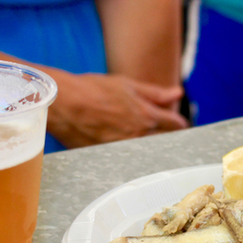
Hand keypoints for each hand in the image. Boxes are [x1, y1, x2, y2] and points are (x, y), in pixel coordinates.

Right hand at [43, 70, 188, 147]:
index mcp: (146, 116)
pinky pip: (127, 157)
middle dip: (166, 135)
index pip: (175, 125)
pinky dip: (129, 152)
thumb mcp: (127, 85)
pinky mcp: (108, 156)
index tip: (178, 124)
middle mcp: (138, 136)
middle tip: (163, 131)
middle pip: (164, 141)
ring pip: (146, 150)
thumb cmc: (93, 90)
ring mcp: (123, 148)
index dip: (178, 124)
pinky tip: (123, 144)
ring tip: (138, 136)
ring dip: (148, 144)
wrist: (63, 104)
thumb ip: (155, 93)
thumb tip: (177, 94)